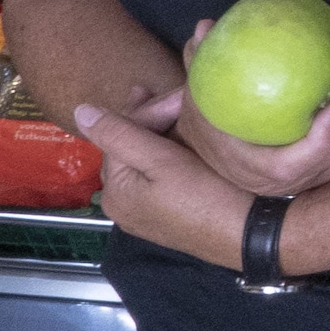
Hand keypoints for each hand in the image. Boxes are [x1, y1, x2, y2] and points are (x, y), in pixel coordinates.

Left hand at [77, 94, 329, 268]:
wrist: (249, 236)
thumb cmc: (204, 196)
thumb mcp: (161, 160)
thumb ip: (120, 133)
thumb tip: (80, 110)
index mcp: (115, 192)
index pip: (121, 138)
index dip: (148, 111)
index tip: (180, 94)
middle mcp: (123, 206)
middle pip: (132, 150)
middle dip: (153, 121)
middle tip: (177, 96)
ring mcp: (147, 213)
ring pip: (148, 161)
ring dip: (163, 135)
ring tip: (181, 111)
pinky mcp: (170, 216)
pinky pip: (161, 176)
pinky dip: (171, 155)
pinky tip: (188, 142)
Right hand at [149, 49, 329, 199]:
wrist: (222, 161)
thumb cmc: (211, 130)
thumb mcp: (198, 101)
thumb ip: (199, 66)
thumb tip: (205, 28)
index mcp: (260, 171)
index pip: (295, 165)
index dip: (322, 139)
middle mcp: (293, 181)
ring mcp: (314, 176)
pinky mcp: (328, 168)